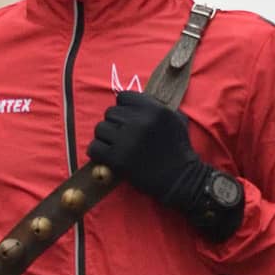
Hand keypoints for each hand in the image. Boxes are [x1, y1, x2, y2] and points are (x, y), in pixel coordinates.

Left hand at [86, 91, 206, 208]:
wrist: (180, 178)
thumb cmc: (178, 148)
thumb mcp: (175, 118)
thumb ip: (155, 105)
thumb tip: (132, 99)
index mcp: (154, 109)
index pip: (123, 96)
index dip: (124, 108)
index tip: (128, 119)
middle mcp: (139, 121)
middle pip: (109, 113)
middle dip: (115, 124)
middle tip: (123, 136)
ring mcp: (126, 140)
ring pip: (100, 129)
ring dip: (106, 138)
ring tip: (117, 146)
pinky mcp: (117, 158)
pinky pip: (94, 147)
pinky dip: (98, 153)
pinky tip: (109, 157)